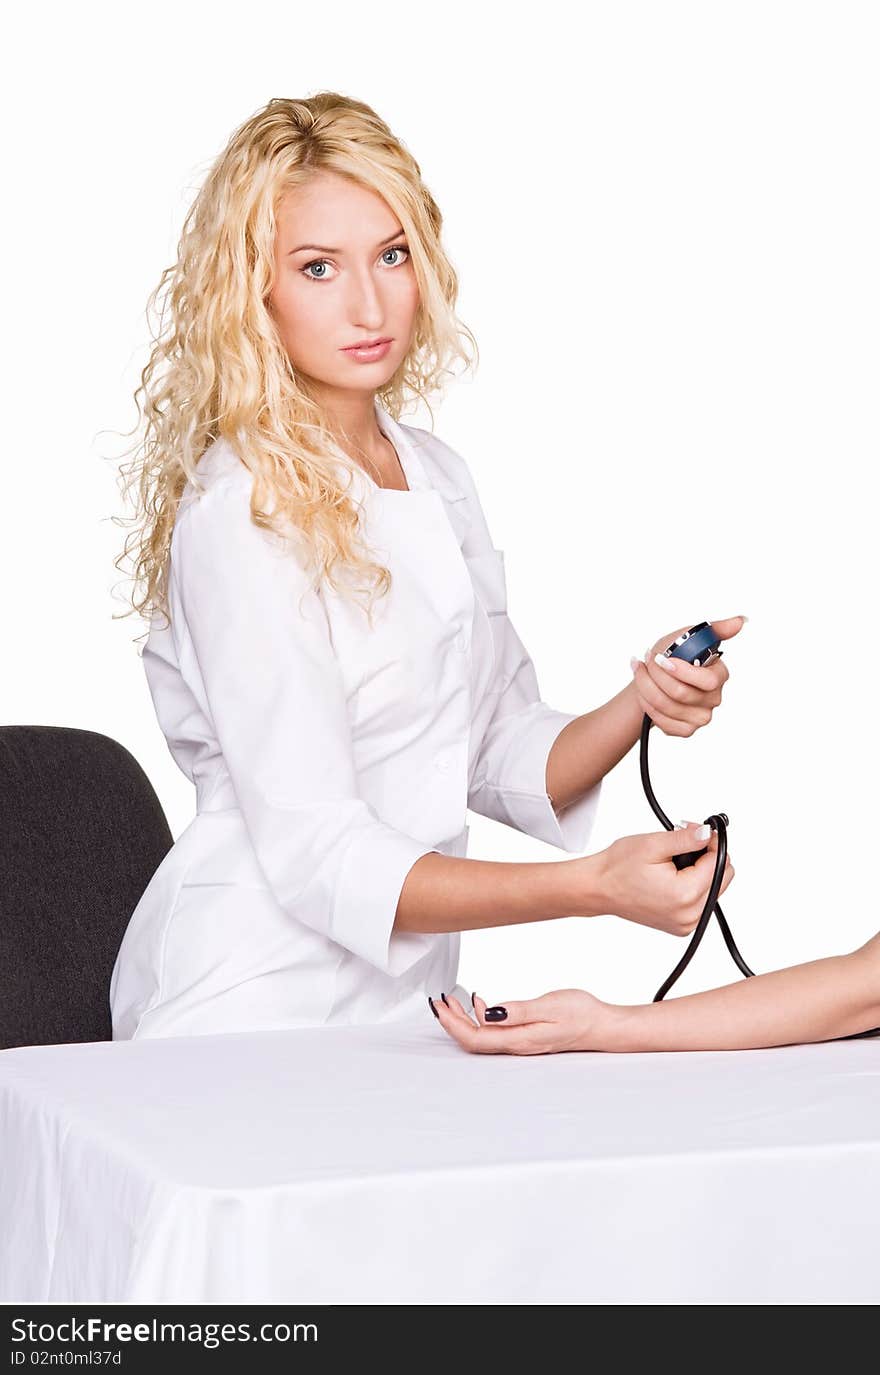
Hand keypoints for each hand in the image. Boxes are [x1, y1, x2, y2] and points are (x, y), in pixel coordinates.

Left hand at [430, 988, 608, 1055]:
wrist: (603, 1025)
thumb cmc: (581, 1013)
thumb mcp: (550, 1005)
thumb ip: (519, 1011)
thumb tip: (489, 1012)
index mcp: (519, 1039)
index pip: (475, 1038)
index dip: (453, 1025)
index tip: (439, 1005)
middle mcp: (516, 1046)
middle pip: (473, 1041)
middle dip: (451, 1022)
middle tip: (439, 1000)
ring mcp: (520, 1042)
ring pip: (482, 1037)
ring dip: (462, 1020)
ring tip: (451, 1000)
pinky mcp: (525, 1036)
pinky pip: (494, 1033)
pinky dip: (479, 1018)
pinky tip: (480, 1002)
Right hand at [589, 820, 734, 934]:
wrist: (598, 888)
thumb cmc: (618, 869)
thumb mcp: (653, 844)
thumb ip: (686, 838)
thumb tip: (707, 833)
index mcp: (684, 895)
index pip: (719, 863)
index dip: (709, 842)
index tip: (692, 832)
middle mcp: (689, 915)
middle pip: (723, 878)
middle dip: (707, 856)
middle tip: (682, 845)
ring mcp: (686, 924)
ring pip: (714, 889)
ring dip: (701, 871)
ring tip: (674, 862)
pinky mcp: (682, 926)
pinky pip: (701, 901)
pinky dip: (693, 885)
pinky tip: (673, 877)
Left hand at [630, 615, 745, 736]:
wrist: (654, 678)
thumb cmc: (673, 657)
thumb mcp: (689, 637)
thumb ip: (716, 629)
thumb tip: (741, 621)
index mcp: (719, 675)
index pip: (708, 680)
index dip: (681, 670)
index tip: (661, 658)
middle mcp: (713, 698)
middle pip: (680, 693)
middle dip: (656, 675)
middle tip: (647, 660)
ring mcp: (701, 717)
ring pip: (666, 705)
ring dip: (645, 685)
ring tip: (640, 671)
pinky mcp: (686, 730)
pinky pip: (661, 720)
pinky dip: (646, 703)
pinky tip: (643, 691)